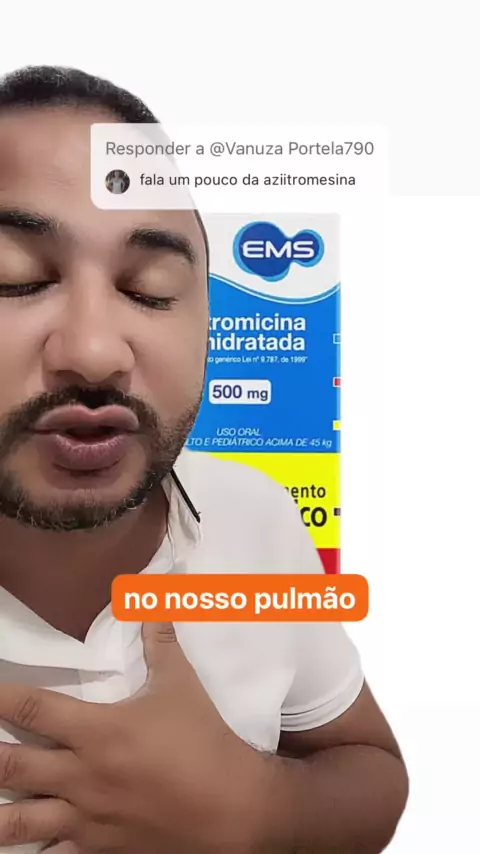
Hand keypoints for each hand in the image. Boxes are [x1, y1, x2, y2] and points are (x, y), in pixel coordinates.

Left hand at [0, 623, 274, 851]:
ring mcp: (85, 817)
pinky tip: (21, 842)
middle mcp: (81, 776)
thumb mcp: (181, 685)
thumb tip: (154, 601)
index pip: (32, 709)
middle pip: (10, 766)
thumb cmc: (203, 740)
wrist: (232, 807)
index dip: (0, 698)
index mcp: (97, 731)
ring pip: (18, 821)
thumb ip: (160, 642)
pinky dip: (33, 847)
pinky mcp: (97, 849)